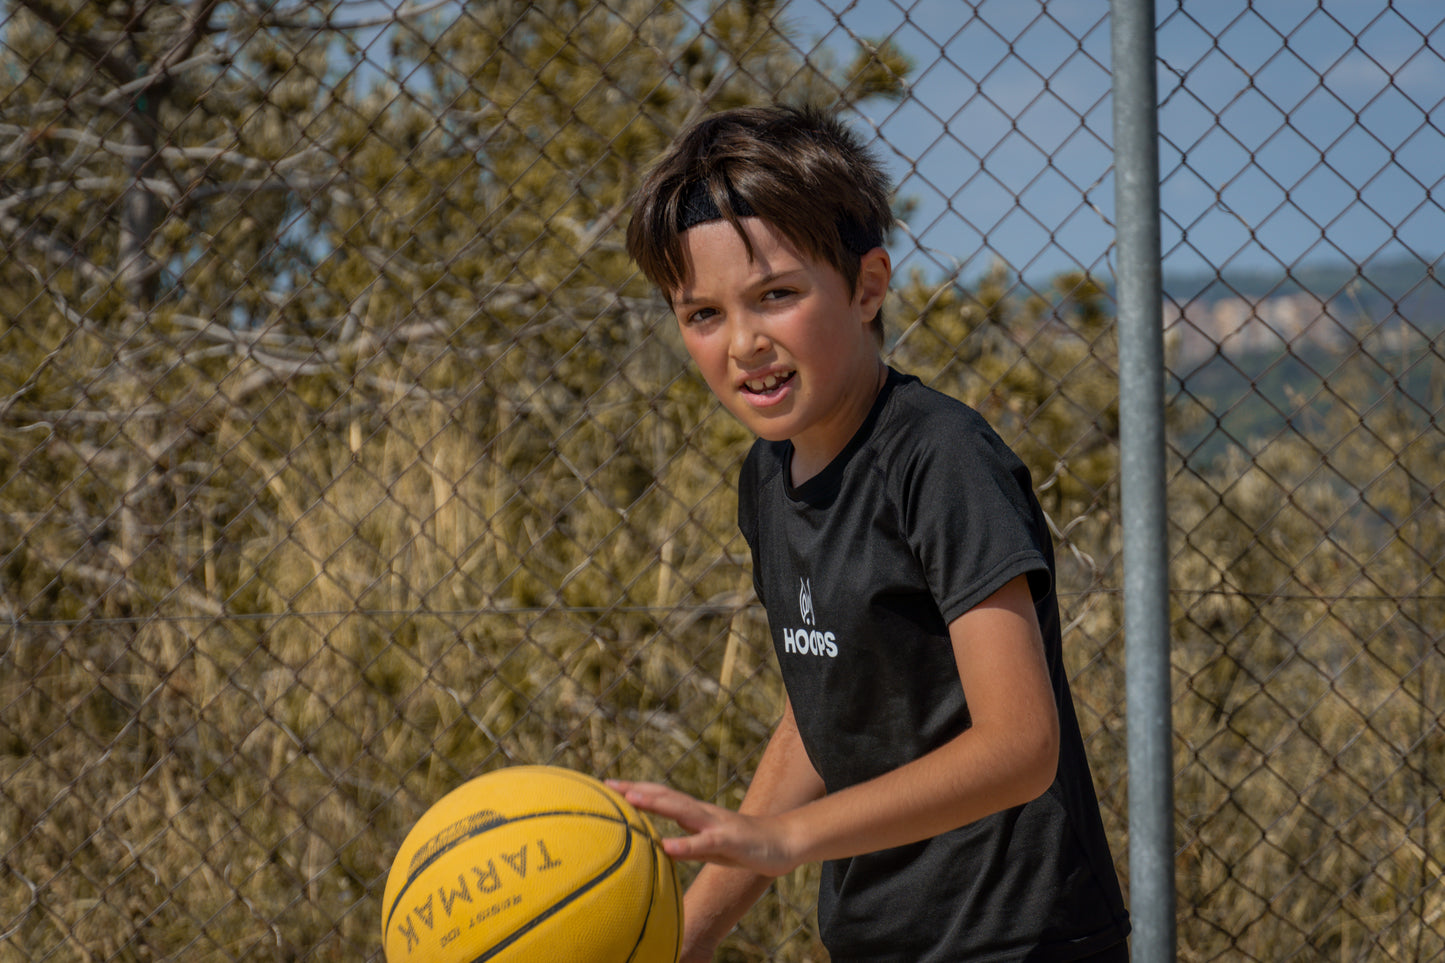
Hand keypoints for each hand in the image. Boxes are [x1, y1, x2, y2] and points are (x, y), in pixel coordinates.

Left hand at [608, 780, 800, 877]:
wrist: (784, 844)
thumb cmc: (743, 847)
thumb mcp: (710, 847)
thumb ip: (686, 844)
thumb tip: (659, 847)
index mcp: (695, 814)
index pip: (661, 797)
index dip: (636, 791)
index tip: (607, 786)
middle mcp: (703, 813)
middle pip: (666, 796)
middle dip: (637, 790)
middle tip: (609, 785)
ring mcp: (716, 824)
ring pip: (683, 810)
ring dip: (656, 804)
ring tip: (631, 800)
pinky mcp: (730, 841)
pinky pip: (705, 843)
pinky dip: (685, 844)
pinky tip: (667, 847)